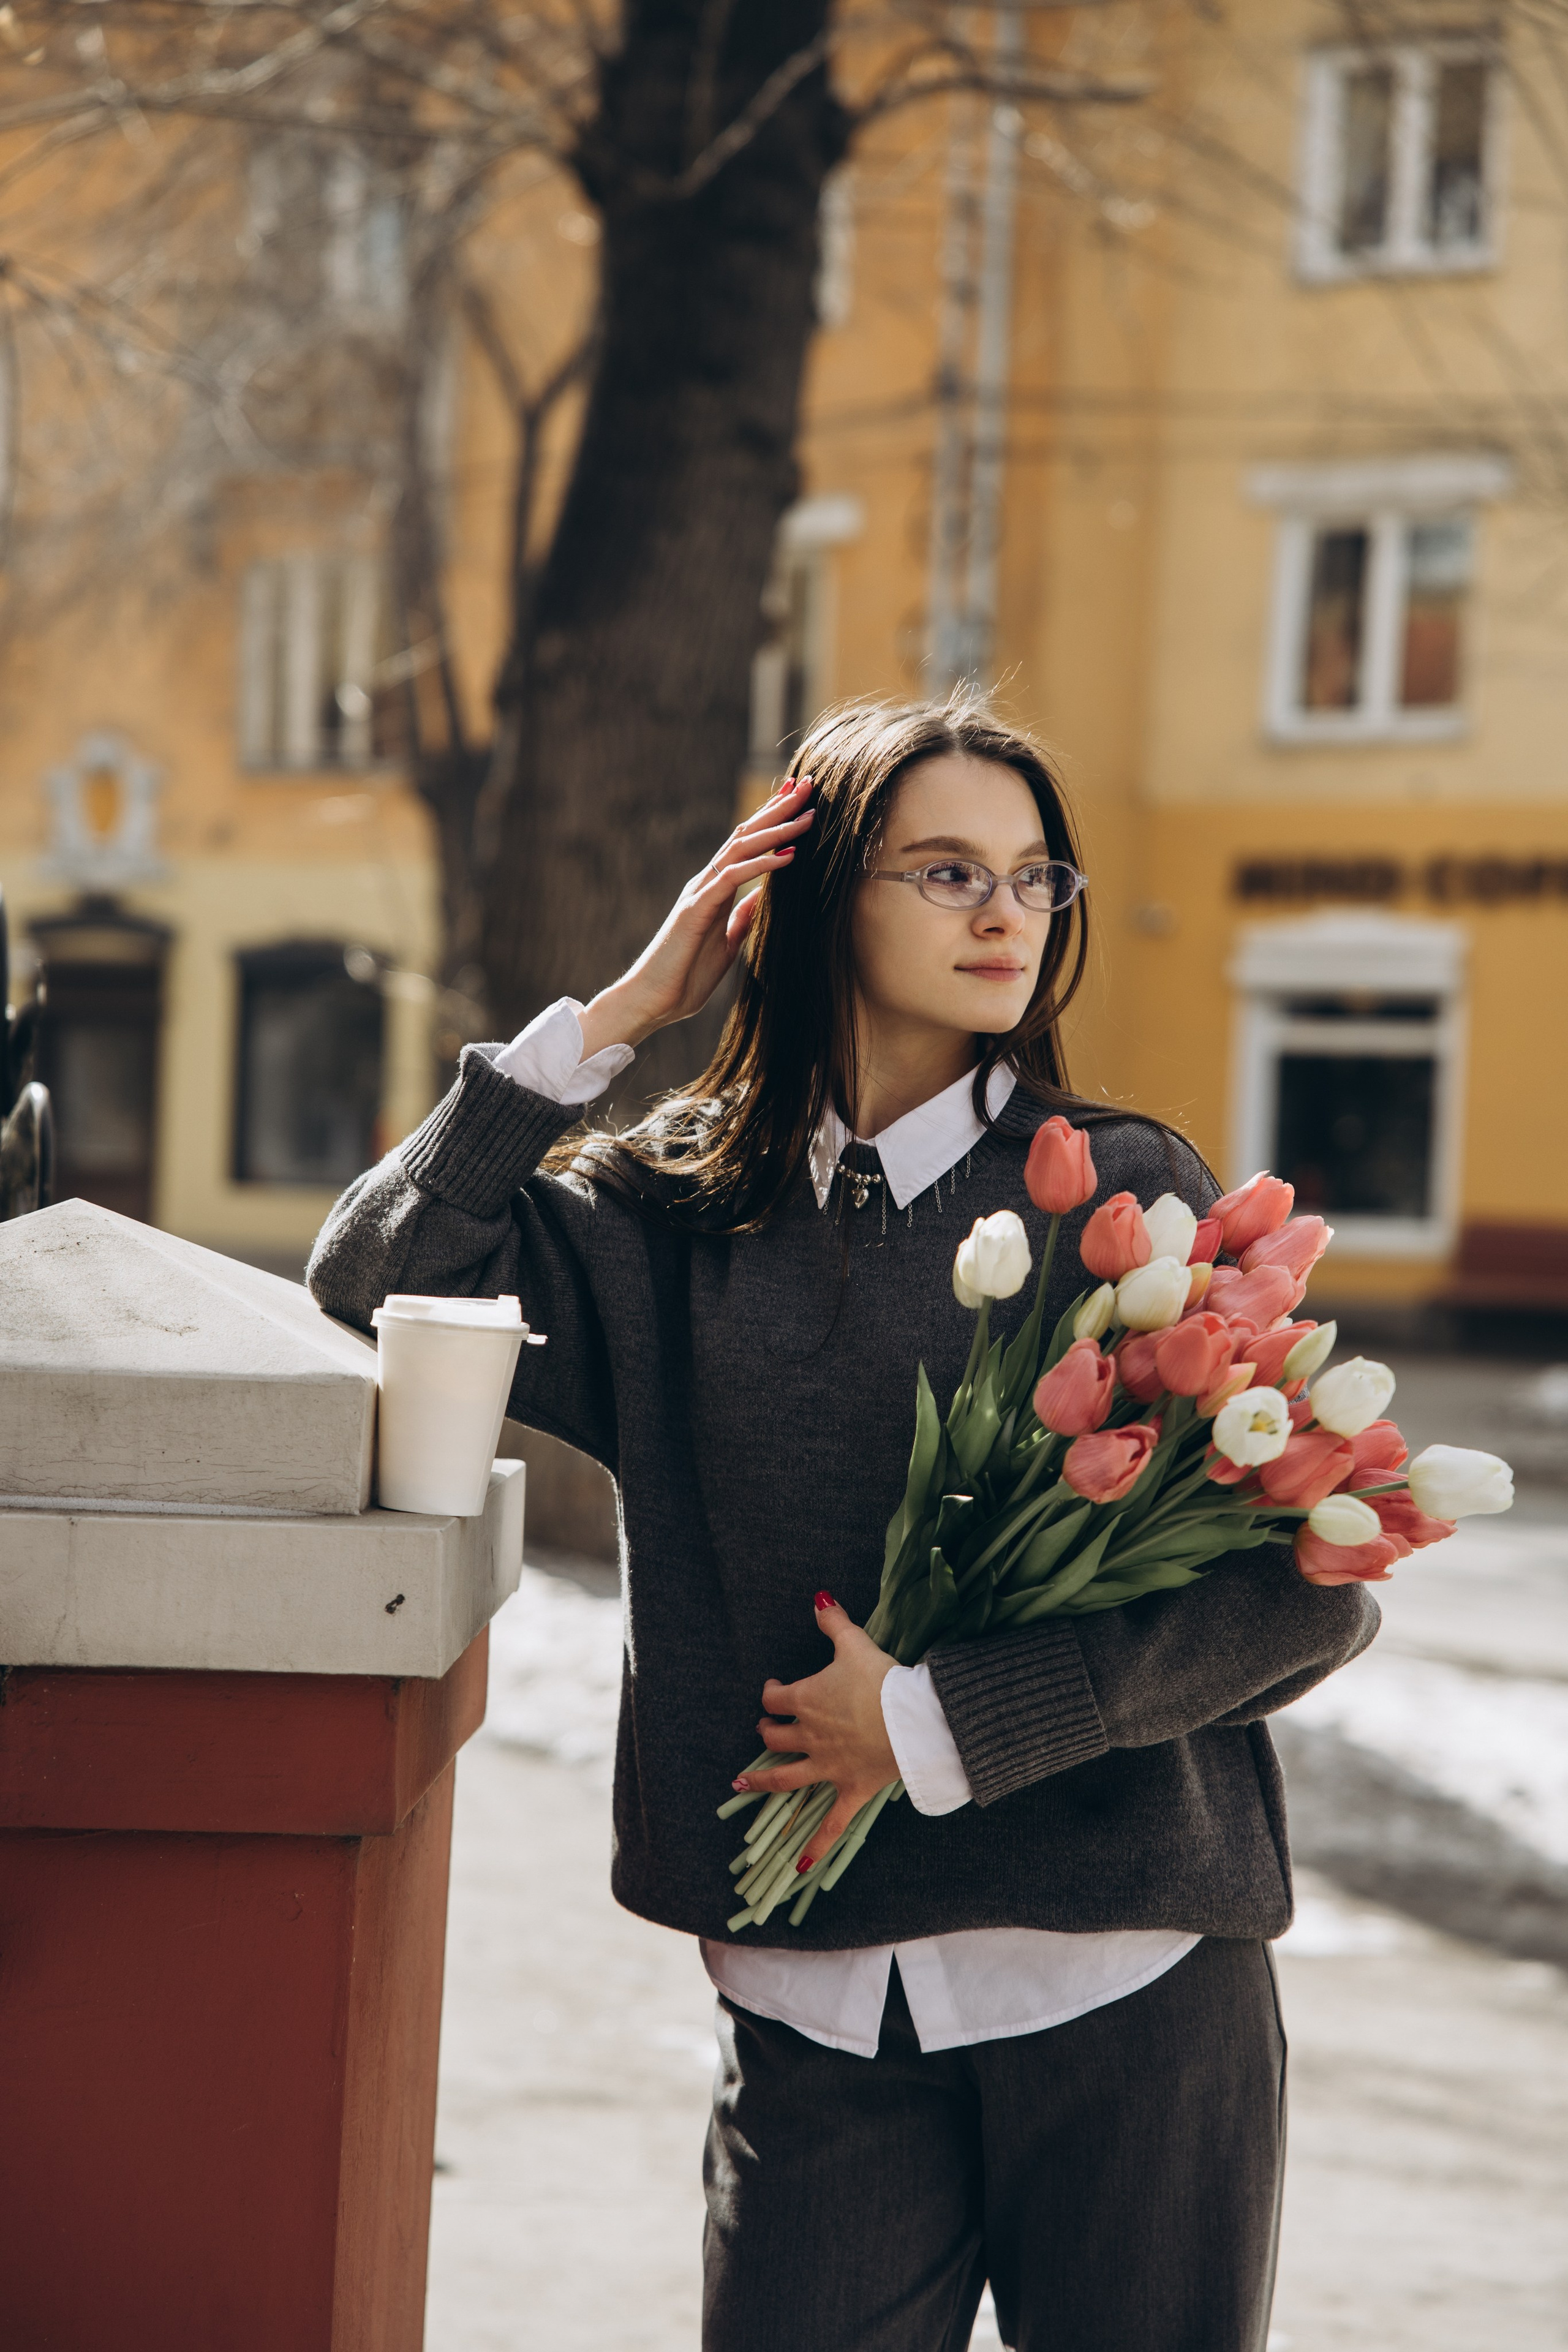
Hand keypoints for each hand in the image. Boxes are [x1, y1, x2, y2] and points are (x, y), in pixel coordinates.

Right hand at [577, 776, 814, 1052]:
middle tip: (808, 786)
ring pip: (740, 848)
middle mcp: (706, 883)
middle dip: (777, 809)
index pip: (747, 846)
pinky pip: (733, 878)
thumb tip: (763, 896)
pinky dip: (762, 864)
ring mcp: (700, 893)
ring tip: (807, 813)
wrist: (651, 1001)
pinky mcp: (696, 909)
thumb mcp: (727, 943)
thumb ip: (743, 916)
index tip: (800, 802)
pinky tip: (789, 855)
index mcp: (714, 891)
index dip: (772, 821)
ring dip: (776, 828)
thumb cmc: (685, 977)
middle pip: (745, 835)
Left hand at [736, 1595, 898, 1871]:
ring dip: (763, 1780)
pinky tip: (798, 1867)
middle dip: (768, 1731)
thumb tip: (819, 1597)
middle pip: (775, 1735)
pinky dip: (815, 1847)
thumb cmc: (883, 1679)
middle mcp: (810, 1736)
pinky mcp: (850, 1789)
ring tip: (743, 1783)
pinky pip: (830, 1825)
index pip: (774, 1697)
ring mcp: (827, 1767)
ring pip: (785, 1777)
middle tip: (767, 1728)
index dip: (770, 1692)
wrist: (913, 1718)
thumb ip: (833, 1621)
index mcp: (806, 1700)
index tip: (774, 1688)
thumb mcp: (855, 1644)